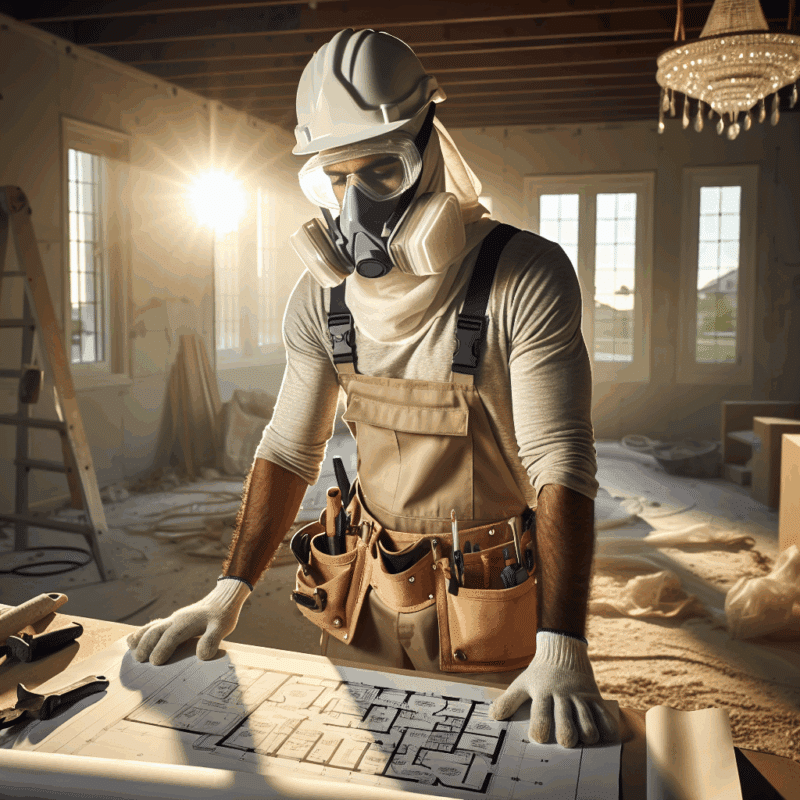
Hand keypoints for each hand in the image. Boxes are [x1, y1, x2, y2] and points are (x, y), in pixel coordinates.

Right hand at [126, 578, 250, 665]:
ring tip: (131, 649)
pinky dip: (143, 632)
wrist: (223, 600)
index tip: (155, 662)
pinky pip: (154, 625)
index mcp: (188, 622)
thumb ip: (212, 639)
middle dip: (146, 644)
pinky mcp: (172, 620)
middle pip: (157, 630)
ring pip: (152, 626)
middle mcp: (177, 619)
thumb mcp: (222, 628)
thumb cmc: (223, 615)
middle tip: (139, 660)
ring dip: (141, 637)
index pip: (172, 635)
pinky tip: (134, 640)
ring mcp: (173, 619)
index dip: (163, 648)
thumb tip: (202, 655)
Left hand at [488, 630, 617, 747]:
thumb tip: (493, 717)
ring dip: (586, 737)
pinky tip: (601, 735)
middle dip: (566, 738)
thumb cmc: (539, 672)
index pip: (540, 716)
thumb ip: (508, 701)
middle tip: (565, 741)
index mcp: (542, 693)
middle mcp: (562, 696)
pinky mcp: (594, 697)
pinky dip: (605, 730)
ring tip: (582, 737)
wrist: (562, 649)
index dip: (539, 732)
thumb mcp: (522, 683)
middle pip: (567, 725)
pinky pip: (604, 717)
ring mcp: (580, 697)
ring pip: (588, 725)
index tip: (538, 738)